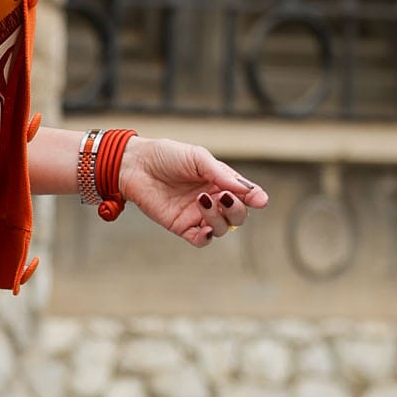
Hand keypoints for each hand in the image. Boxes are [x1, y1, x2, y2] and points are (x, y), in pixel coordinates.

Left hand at [117, 137, 267, 246]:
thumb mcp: (197, 158)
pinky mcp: (181, 226)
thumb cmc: (167, 155)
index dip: (255, 198)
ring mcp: (197, 214)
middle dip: (236, 209)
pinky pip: (200, 240)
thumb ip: (221, 174)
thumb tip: (246, 189)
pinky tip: (202, 229)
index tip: (260, 200)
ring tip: (203, 200)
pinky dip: (205, 238)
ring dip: (217, 218)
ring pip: (221, 228)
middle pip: (237, 215)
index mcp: (220, 181)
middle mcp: (212, 199)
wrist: (136, 165)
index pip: (245, 194)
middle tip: (223, 196)